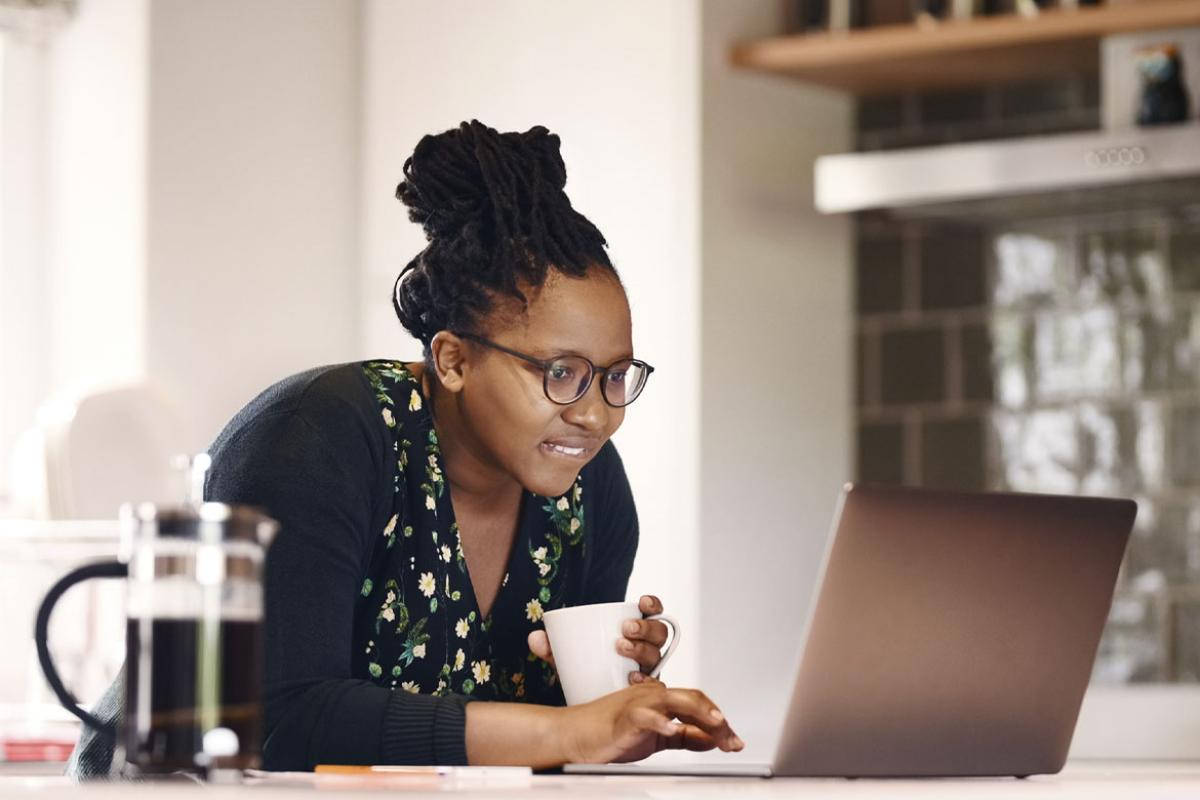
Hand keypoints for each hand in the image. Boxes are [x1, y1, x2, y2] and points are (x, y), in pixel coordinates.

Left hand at [527, 595, 670, 684]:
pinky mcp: (645, 692)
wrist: (584, 700)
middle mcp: (646, 649)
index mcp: (634, 631)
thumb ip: (550, 646)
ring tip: (621, 648)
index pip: (652, 613)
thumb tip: (535, 638)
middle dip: (645, 628)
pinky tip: (632, 679)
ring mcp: (648, 670)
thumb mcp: (565, 655)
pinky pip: (655, 684)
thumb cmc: (582, 669)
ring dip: (642, 649)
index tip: (641, 602)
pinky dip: (645, 680)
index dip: (653, 605)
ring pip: (657, 655)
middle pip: (659, 633)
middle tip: (624, 629)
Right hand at [557, 679, 743, 764]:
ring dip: (699, 712)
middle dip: (717, 720)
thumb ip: (683, 736)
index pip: (697, 704)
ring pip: (676, 700)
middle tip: (731, 740)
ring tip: (717, 724)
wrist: (575, 734)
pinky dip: (661, 722)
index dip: (719, 722)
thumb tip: (710, 740)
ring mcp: (639, 703)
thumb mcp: (656, 737)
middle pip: (693, 699)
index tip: (733, 741)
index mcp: (661, 699)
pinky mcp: (625, 717)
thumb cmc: (610, 732)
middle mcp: (653, 696)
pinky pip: (646, 715)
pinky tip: (672, 730)